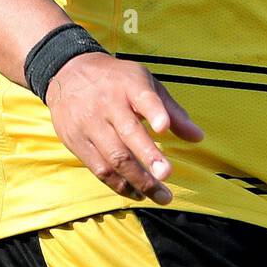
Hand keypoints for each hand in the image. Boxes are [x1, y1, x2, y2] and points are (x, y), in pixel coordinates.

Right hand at [45, 52, 203, 203]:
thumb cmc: (117, 81)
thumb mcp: (145, 84)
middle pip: (128, 133)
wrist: (68, 72)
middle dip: (149, 156)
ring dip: (138, 180)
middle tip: (167, 175)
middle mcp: (108, 104)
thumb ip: (172, 112)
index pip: (143, 97)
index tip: (163, 127)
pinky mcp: (76, 141)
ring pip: (114, 158)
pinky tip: (137, 193)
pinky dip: (119, 185)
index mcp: (129, 85)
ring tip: (161, 195)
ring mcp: (90, 124)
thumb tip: (198, 137)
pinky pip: (99, 169)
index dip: (154, 112)